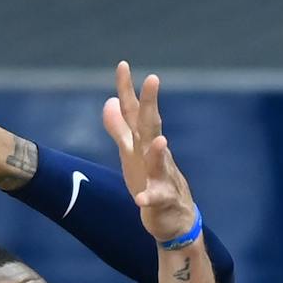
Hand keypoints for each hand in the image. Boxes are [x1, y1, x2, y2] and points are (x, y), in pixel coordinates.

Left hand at [101, 64, 196, 244]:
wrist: (174, 217)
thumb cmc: (151, 180)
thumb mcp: (131, 153)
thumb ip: (119, 128)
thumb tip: (108, 101)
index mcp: (144, 142)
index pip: (135, 112)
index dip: (127, 90)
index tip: (123, 64)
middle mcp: (154, 154)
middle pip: (152, 127)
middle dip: (152, 105)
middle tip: (154, 79)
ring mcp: (161, 176)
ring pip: (160, 163)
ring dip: (158, 152)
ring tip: (160, 140)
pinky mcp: (163, 201)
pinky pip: (156, 199)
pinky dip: (149, 198)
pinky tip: (141, 198)